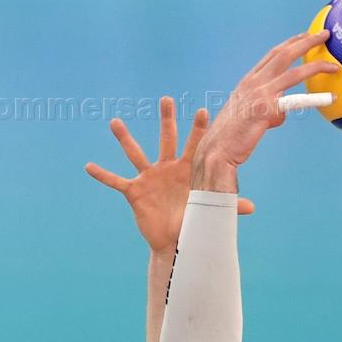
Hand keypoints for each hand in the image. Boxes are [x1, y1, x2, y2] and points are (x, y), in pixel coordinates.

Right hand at [85, 96, 254, 254]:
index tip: (203, 111)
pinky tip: (88, 166)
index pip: (194, 146)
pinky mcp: (134, 192)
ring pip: (135, 153)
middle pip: (166, 139)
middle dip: (167, 120)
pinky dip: (102, 175)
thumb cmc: (192, 222)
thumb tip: (252, 207)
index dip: (198, 130)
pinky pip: (115, 181)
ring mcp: (149, 178)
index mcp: (185, 171)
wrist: (174, 242)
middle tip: (167, 99)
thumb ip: (228, 206)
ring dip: (125, 138)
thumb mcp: (208, 212)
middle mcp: (166, 169)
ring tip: (115, 122)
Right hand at [196, 31, 337, 183]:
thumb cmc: (231, 138)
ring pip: (293, 73)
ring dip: (315, 65)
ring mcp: (259, 94)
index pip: (273, 55)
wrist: (217, 150)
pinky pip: (294, 103)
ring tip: (333, 65)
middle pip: (283, 54)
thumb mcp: (249, 117)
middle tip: (324, 35)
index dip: (290, 44)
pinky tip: (329, 99)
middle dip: (305, 42)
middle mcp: (254, 83)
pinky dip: (313, 100)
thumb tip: (281, 113)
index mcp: (248, 82)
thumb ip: (267, 109)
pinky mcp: (265, 110)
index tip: (304, 36)